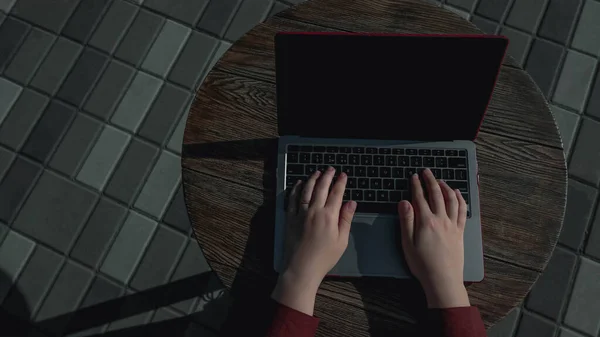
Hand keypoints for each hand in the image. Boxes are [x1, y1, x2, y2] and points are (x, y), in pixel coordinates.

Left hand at [272, 167, 356, 314]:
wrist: (301, 268)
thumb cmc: (323, 258)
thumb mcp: (341, 240)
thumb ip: (346, 219)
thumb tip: (351, 203)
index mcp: (329, 216)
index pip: (337, 193)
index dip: (341, 182)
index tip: (343, 175)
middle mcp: (314, 211)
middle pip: (321, 188)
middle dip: (327, 176)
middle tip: (331, 169)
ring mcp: (301, 214)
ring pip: (306, 190)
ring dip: (312, 179)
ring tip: (317, 172)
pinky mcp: (290, 219)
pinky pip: (293, 199)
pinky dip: (296, 189)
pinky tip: (299, 184)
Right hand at [398, 169, 469, 308]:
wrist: (443, 280)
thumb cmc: (422, 265)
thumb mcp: (407, 244)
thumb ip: (406, 221)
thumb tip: (404, 202)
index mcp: (426, 222)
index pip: (420, 198)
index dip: (416, 185)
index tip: (413, 176)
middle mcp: (441, 220)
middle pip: (436, 194)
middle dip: (430, 180)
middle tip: (426, 172)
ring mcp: (452, 225)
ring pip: (451, 199)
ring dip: (445, 187)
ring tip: (440, 180)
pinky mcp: (460, 232)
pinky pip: (462, 211)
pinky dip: (460, 199)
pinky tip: (457, 194)